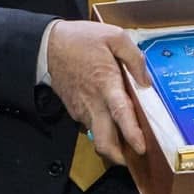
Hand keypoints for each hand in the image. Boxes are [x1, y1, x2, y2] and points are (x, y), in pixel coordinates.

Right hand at [45, 21, 149, 165]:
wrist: (47, 45)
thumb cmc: (80, 39)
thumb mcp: (114, 36)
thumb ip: (134, 58)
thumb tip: (146, 81)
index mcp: (106, 84)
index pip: (120, 114)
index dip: (131, 134)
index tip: (141, 148)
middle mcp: (93, 103)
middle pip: (104, 142)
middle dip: (119, 157)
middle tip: (135, 157)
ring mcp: (81, 109)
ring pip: (97, 136)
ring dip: (112, 142)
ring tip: (126, 136)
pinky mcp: (73, 110)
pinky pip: (90, 125)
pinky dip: (101, 128)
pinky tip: (109, 117)